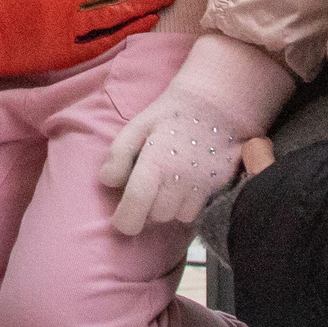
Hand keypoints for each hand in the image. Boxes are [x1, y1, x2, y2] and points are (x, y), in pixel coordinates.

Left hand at [99, 32, 292, 234]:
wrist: (216, 105)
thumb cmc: (171, 114)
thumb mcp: (138, 125)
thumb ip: (119, 153)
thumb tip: (108, 181)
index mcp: (156, 163)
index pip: (136, 208)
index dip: (124, 221)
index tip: (121, 218)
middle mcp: (180, 180)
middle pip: (156, 216)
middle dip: (148, 207)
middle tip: (148, 185)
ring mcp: (202, 187)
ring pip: (177, 217)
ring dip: (169, 207)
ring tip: (168, 183)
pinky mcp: (220, 189)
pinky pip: (197, 212)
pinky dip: (187, 205)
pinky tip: (185, 184)